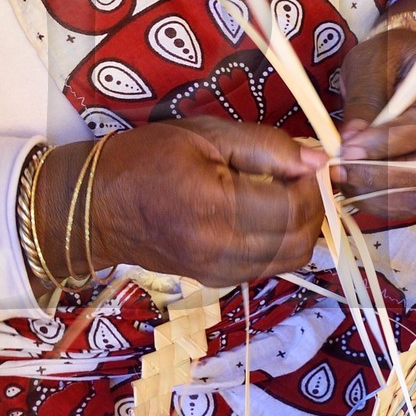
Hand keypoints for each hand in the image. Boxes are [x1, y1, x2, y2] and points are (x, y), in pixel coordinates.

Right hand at [35, 119, 325, 289]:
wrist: (96, 206)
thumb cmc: (146, 158)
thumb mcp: (206, 134)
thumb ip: (267, 145)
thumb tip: (319, 160)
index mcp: (215, 208)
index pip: (292, 208)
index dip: (313, 186)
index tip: (309, 164)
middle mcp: (219, 250)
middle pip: (298, 241)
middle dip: (313, 209)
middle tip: (302, 180)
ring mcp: (217, 271)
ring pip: (288, 261)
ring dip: (300, 230)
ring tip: (285, 197)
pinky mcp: (214, 281)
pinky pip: (266, 268)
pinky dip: (279, 244)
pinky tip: (265, 218)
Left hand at [338, 0, 415, 228]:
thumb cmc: (395, 58)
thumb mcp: (376, 60)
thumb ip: (366, 96)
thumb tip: (351, 139)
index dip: (384, 143)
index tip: (346, 149)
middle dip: (377, 175)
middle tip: (337, 170)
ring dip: (377, 195)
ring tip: (343, 181)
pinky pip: (415, 205)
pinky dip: (383, 204)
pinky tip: (356, 190)